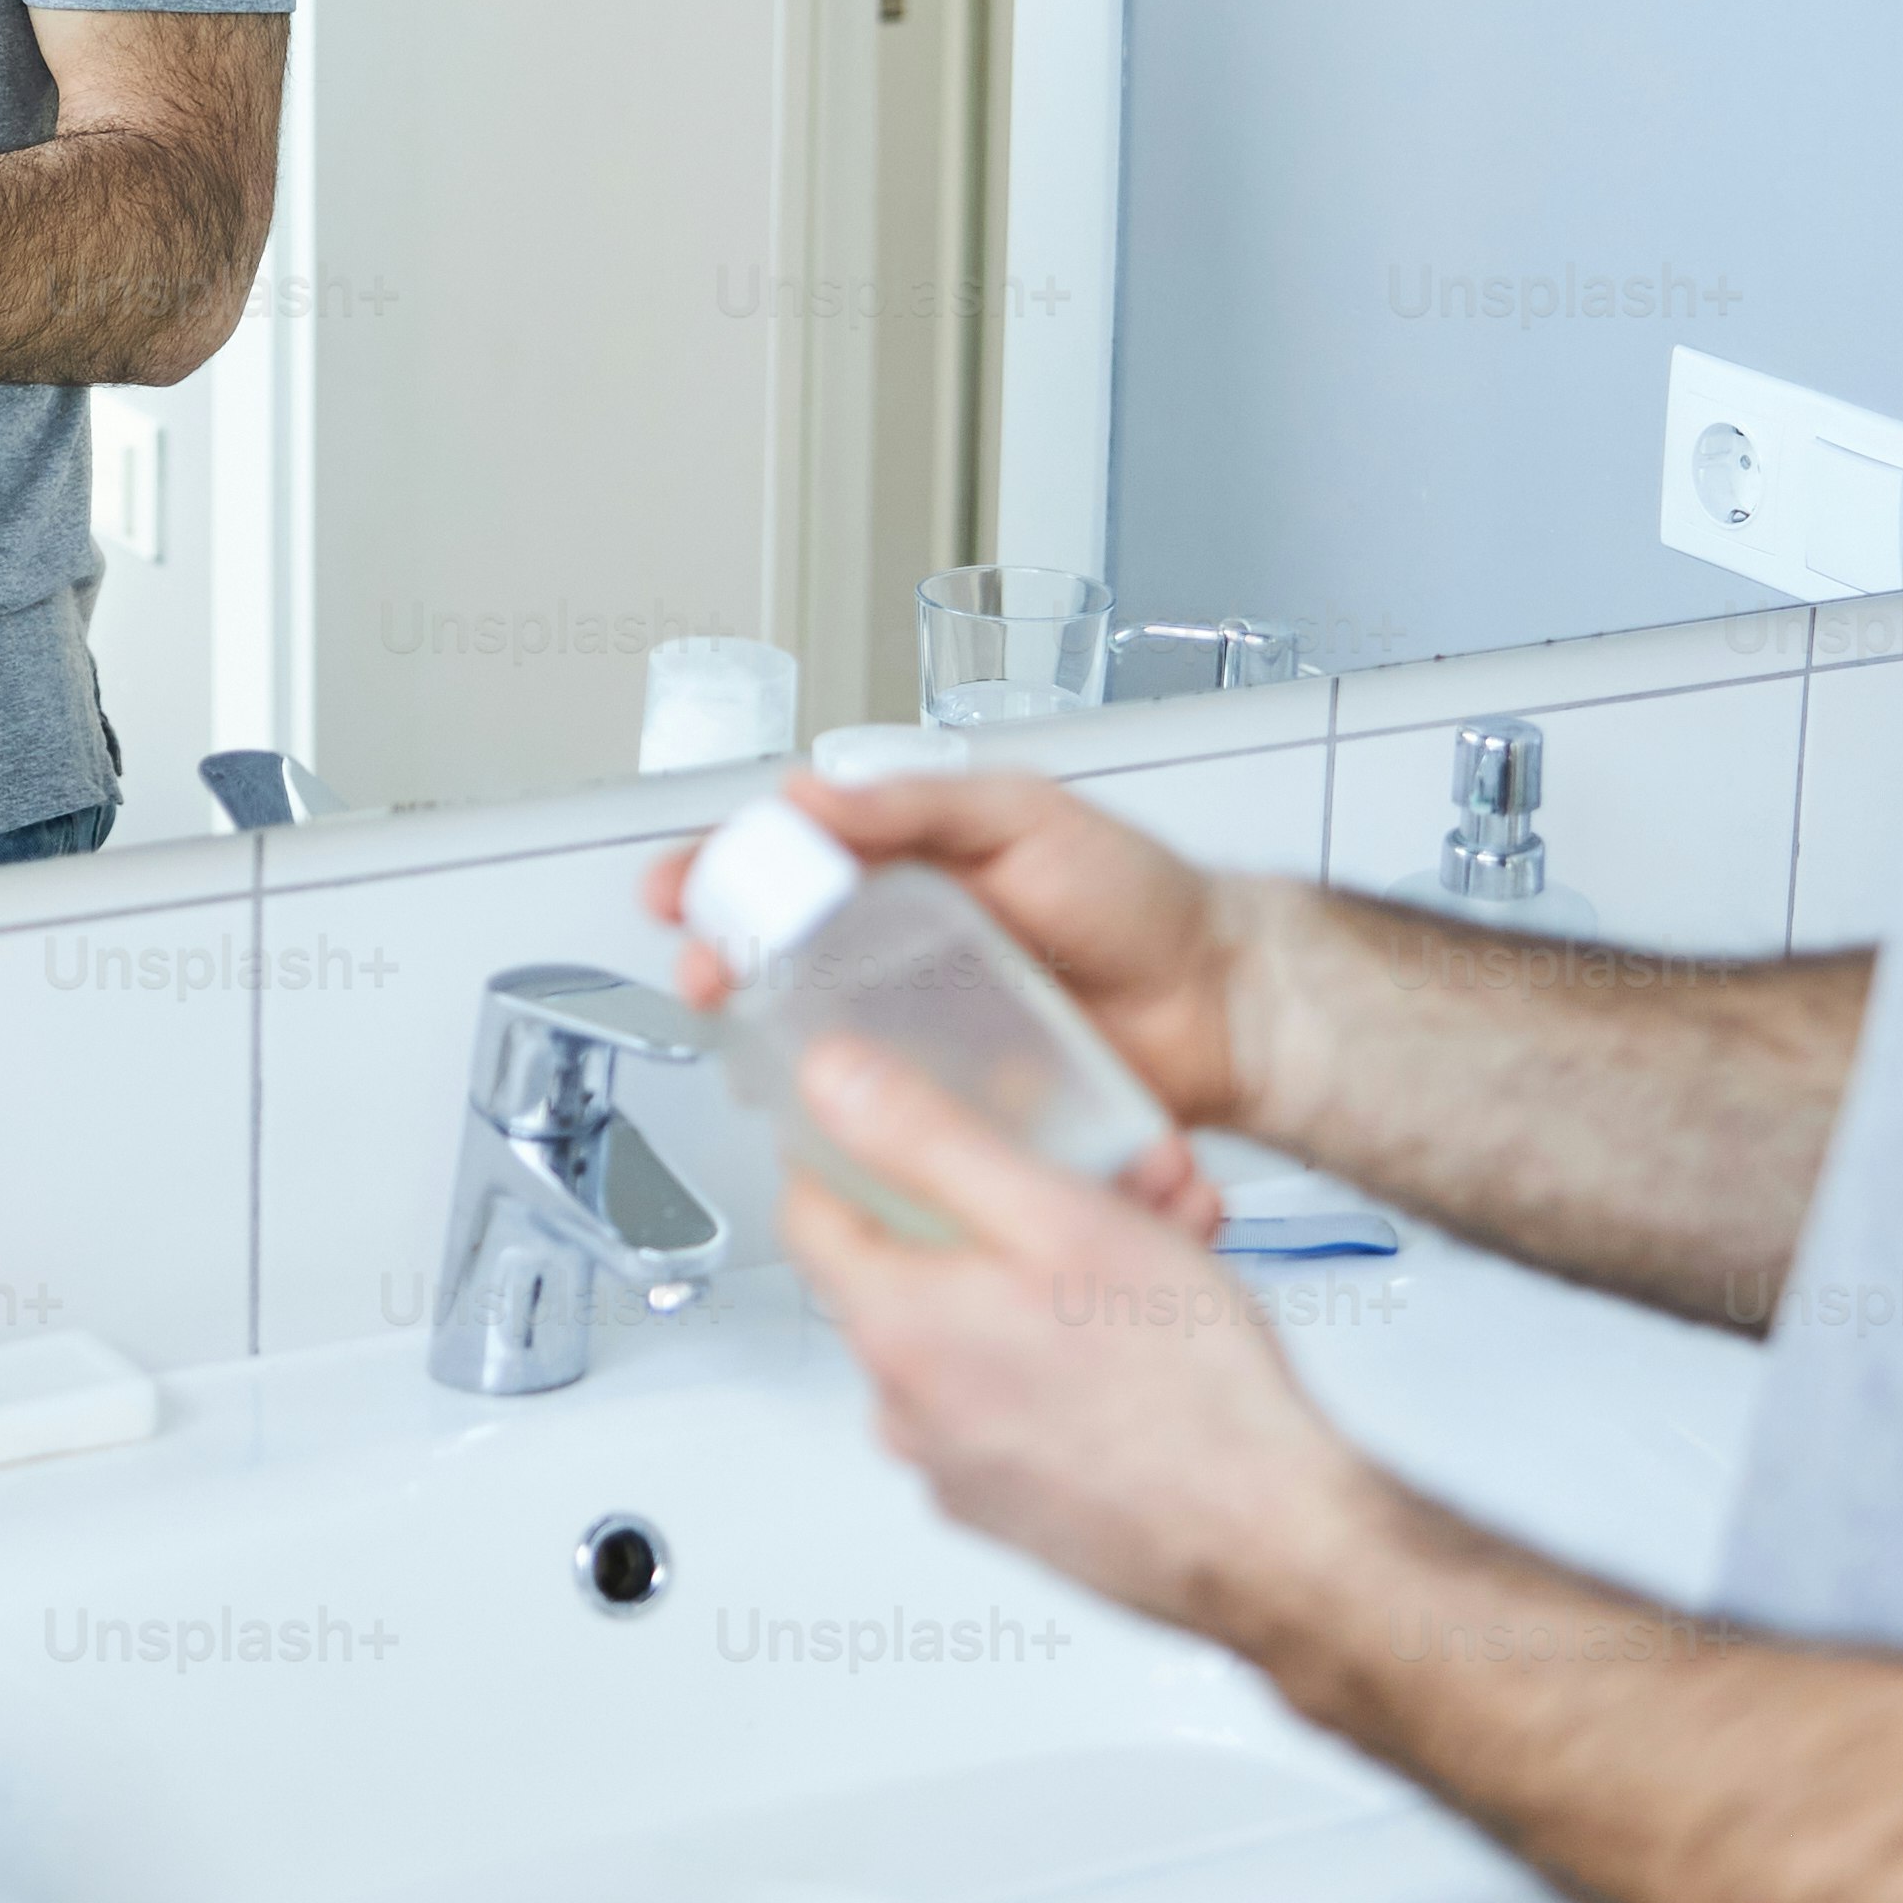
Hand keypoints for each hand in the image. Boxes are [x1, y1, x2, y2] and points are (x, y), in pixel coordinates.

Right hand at [646, 765, 1260, 1132]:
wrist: (1221, 1006)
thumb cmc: (1142, 899)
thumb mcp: (1025, 816)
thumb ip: (918, 804)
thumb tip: (813, 795)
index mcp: (905, 864)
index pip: (785, 856)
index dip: (720, 868)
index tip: (680, 886)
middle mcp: (898, 947)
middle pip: (774, 950)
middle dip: (719, 956)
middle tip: (707, 970)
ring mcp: (918, 1027)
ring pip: (806, 1032)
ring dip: (759, 1036)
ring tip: (744, 1033)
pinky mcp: (946, 1099)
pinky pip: (871, 1105)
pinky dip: (831, 1108)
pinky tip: (813, 1105)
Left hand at [776, 1035, 1388, 1643]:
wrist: (1268, 1539)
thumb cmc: (1183, 1393)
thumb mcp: (1057, 1216)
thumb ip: (927, 1140)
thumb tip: (830, 1083)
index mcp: (895, 1327)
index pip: (810, 1209)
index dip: (862, 1146)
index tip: (919, 1117)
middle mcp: (904, 1406)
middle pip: (913, 1266)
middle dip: (1006, 1204)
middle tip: (1103, 1177)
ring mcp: (956, 1463)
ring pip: (977, 1327)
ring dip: (1054, 1270)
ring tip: (1161, 1240)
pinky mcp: (1012, 1500)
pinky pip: (1012, 1393)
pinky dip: (1066, 1346)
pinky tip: (1148, 1323)